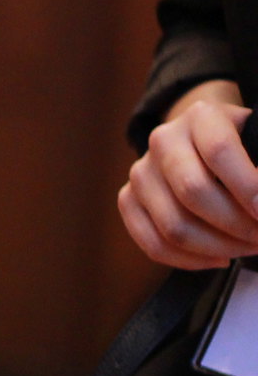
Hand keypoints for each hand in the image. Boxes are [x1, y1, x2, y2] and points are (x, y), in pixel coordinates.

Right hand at [119, 80, 257, 268]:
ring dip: (218, 247)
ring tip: (247, 248)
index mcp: (201, 116)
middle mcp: (163, 140)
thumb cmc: (243, 145)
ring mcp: (141, 172)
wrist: (202, 142)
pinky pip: (154, 244)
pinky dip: (191, 260)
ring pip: (173, 225)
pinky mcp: (128, 200)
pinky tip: (220, 258)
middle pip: (193, 192)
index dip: (246, 186)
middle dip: (235, 224)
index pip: (219, 150)